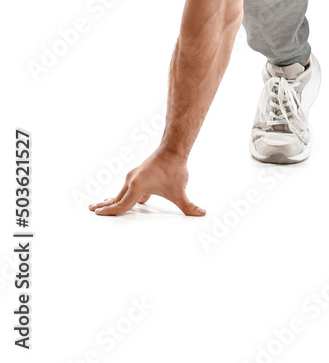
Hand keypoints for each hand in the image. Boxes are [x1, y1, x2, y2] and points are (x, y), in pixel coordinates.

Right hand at [88, 148, 206, 216]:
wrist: (173, 148)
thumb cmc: (174, 169)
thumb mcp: (180, 191)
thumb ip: (189, 206)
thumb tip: (202, 213)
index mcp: (137, 187)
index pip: (121, 205)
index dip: (109, 212)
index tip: (97, 214)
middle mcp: (132, 180)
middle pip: (116, 198)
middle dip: (105, 205)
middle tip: (91, 210)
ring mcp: (134, 175)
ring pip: (121, 191)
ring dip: (112, 199)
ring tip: (101, 204)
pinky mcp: (139, 172)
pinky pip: (128, 186)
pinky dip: (121, 193)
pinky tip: (120, 197)